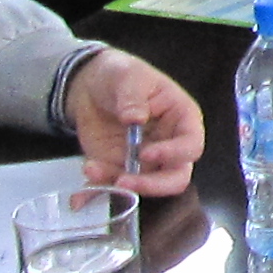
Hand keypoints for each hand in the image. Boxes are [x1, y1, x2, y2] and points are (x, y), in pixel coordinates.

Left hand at [65, 53, 204, 196]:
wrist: (90, 86)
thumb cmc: (121, 76)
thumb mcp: (128, 77)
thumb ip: (133, 97)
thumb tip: (135, 118)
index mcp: (182, 119)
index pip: (191, 145)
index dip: (174, 154)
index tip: (146, 154)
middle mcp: (168, 146)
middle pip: (175, 177)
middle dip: (151, 185)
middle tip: (124, 182)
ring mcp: (144, 162)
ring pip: (143, 186)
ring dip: (117, 186)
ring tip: (92, 169)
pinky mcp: (119, 169)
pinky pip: (113, 188)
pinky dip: (97, 194)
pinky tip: (81, 196)